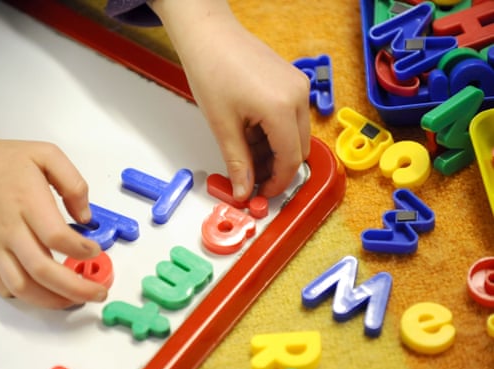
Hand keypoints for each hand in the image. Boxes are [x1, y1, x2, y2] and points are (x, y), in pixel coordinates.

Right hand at [0, 111, 105, 308]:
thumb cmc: (1, 160)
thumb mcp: (46, 154)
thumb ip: (73, 183)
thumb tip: (86, 217)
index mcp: (28, 201)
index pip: (57, 237)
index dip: (81, 250)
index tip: (95, 251)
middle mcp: (8, 228)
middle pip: (43, 270)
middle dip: (76, 288)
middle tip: (98, 292)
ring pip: (22, 286)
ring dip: (52, 300)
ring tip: (74, 299)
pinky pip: (1, 286)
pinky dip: (24, 296)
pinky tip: (43, 293)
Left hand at [150, 0, 310, 200]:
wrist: (209, 35)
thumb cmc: (211, 69)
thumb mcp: (222, 125)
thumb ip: (237, 162)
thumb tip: (244, 190)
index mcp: (281, 108)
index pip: (290, 160)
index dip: (276, 183)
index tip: (261, 193)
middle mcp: (297, 95)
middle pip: (298, 149)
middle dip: (276, 168)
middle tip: (250, 176)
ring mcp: (298, 85)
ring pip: (295, 134)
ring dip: (274, 150)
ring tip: (244, 150)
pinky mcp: (292, 80)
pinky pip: (291, 116)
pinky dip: (274, 131)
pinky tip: (250, 131)